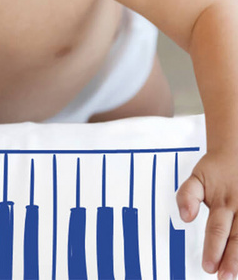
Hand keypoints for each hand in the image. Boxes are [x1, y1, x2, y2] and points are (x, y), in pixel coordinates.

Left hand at [177, 150, 237, 278]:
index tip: (208, 266)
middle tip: (224, 277)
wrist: (236, 151)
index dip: (213, 248)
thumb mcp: (197, 178)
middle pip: (236, 237)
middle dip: (231, 259)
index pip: (216, 229)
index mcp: (222, 201)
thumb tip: (185, 217)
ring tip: (236, 273)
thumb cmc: (216, 171)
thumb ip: (187, 195)